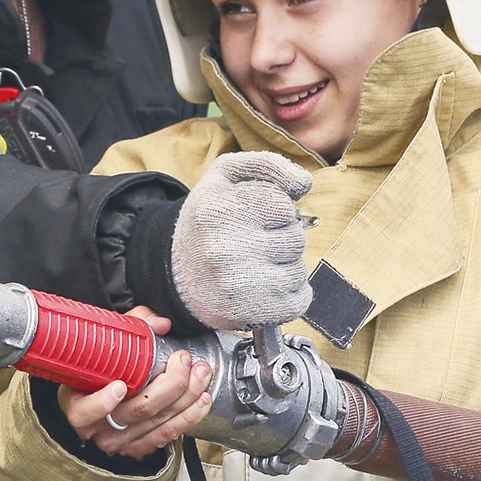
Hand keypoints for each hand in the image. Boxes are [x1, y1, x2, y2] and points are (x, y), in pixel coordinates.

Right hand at [58, 308, 212, 457]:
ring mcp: (120, 440)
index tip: (119, 385)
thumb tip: (160, 323)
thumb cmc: (99, 369)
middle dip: (169, 385)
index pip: (84, 411)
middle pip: (136, 412)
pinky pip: (167, 436)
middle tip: (183, 360)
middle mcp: (98, 427)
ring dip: (186, 398)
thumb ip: (131, 326)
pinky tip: (201, 400)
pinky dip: (189, 418)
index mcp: (77, 404)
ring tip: (199, 374)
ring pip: (157, 423)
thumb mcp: (105, 343)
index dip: (102, 403)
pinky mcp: (140, 446)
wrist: (98, 393)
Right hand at [172, 150, 313, 328]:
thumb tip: (304, 183)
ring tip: (254, 265)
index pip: (284, 206)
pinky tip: (263, 286)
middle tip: (251, 242)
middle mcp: (224, 249)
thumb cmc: (208, 220)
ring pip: (299, 270)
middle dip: (281, 238)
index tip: (253, 216)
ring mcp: (237, 286)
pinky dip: (289, 293)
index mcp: (217, 210)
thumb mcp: (225, 176)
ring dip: (284, 266)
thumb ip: (267, 166)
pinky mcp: (251, 314)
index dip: (276, 210)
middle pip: (295, 239)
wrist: (176, 273)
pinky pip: (301, 299)